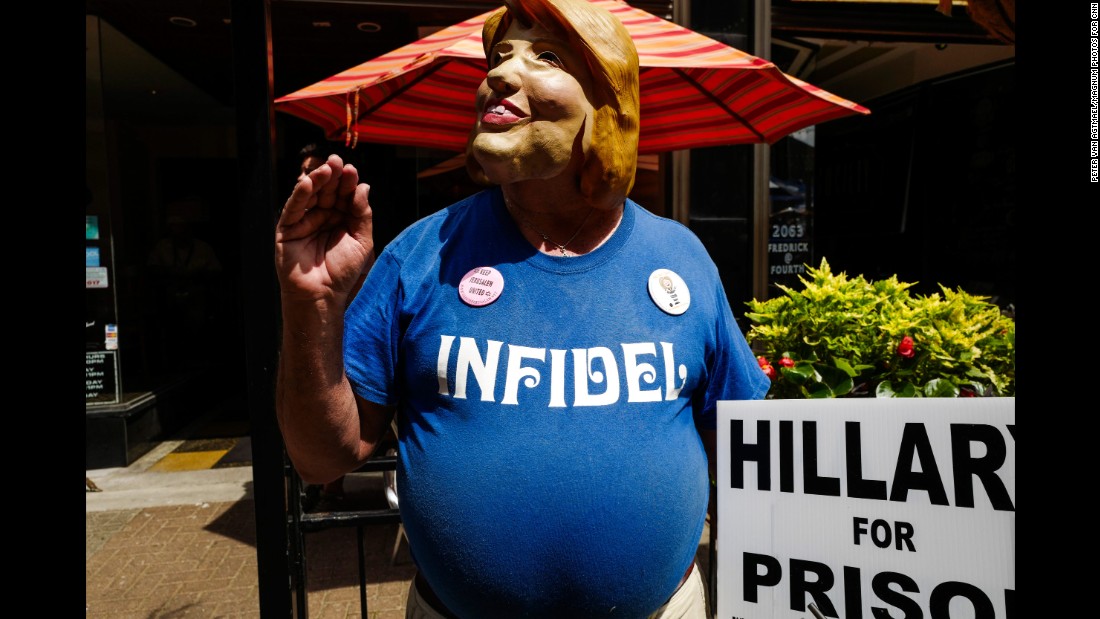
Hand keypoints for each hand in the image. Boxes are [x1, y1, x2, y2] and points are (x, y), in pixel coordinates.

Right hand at [275, 154, 375, 302]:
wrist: (323, 294)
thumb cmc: (343, 271)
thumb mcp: (361, 240)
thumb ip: (362, 214)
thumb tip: (364, 186)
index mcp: (341, 218)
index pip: (345, 195)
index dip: (348, 183)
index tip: (353, 171)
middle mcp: (323, 216)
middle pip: (328, 190)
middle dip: (333, 176)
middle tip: (338, 162)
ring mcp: (304, 220)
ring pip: (311, 194)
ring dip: (318, 180)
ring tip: (327, 169)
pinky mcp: (288, 228)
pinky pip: (293, 207)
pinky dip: (300, 194)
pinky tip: (308, 182)